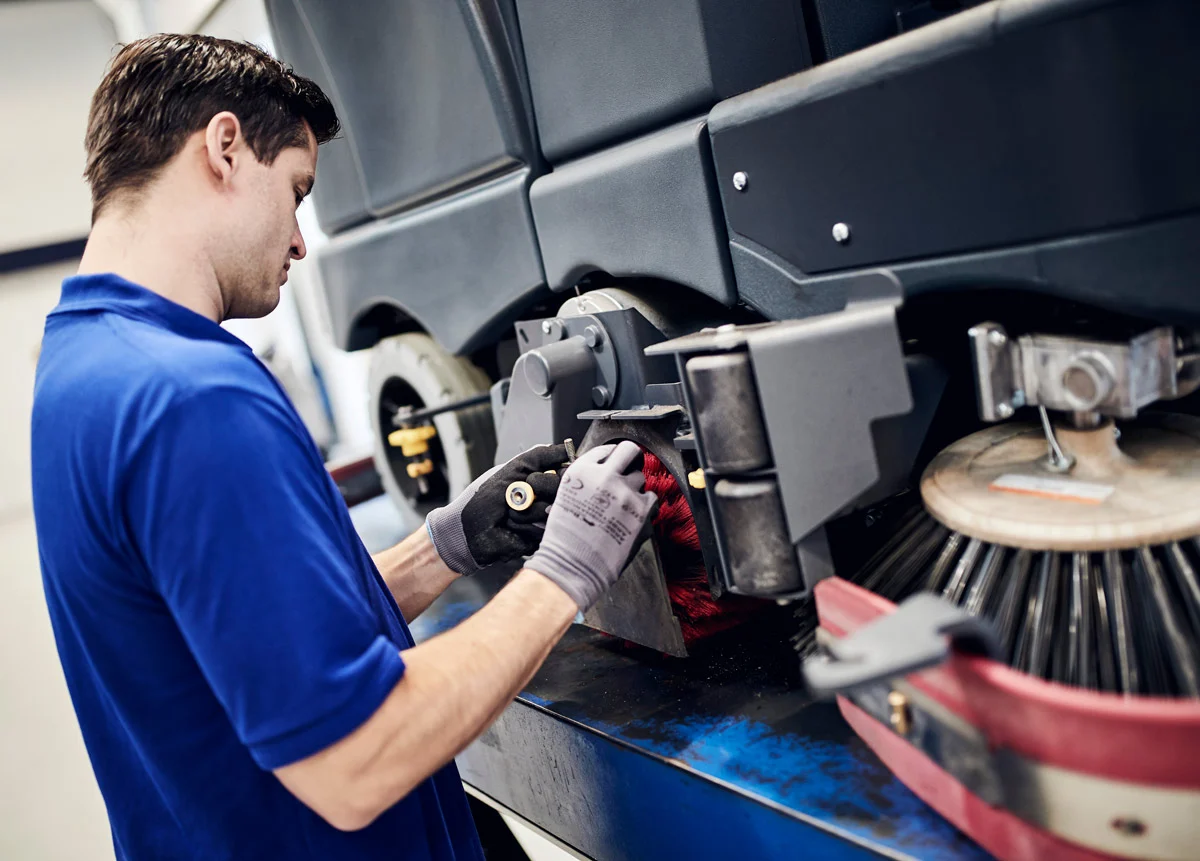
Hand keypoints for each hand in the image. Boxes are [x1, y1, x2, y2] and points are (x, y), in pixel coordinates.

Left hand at [426, 444, 566, 574]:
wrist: (469, 528)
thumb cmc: (485, 497)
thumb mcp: (514, 467)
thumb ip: (542, 455)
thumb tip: (567, 448)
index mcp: (543, 480)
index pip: (568, 472)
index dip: (558, 472)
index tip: (540, 474)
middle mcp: (547, 499)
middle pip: (564, 490)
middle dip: (540, 487)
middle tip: (523, 491)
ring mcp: (545, 519)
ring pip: (556, 511)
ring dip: (528, 510)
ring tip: (511, 512)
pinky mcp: (541, 538)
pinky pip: (546, 530)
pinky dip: (525, 526)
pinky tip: (511, 526)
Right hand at [525, 441, 657, 611]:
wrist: (573, 566)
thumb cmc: (564, 539)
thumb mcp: (564, 499)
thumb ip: (584, 482)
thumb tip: (599, 476)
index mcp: (582, 472)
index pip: (605, 450)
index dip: (610, 457)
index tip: (613, 462)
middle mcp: (605, 477)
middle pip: (629, 451)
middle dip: (629, 458)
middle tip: (628, 468)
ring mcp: (626, 494)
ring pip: (640, 478)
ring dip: (634, 488)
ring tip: (623, 506)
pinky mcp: (642, 512)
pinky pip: (652, 498)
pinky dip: (646, 505)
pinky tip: (634, 515)